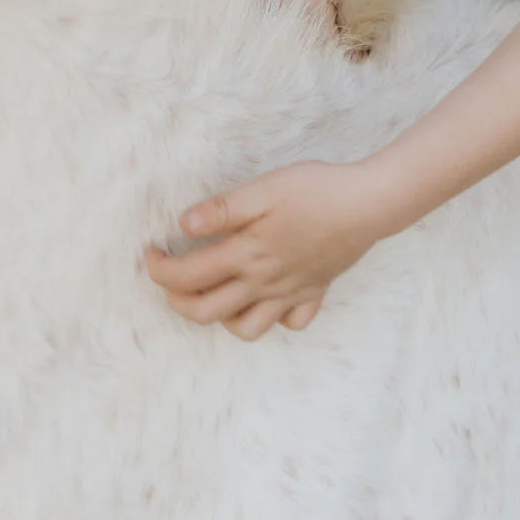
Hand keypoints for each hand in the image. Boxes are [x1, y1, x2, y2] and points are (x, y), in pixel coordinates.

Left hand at [144, 160, 390, 340]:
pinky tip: (267, 297)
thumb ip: (223, 210)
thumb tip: (183, 226)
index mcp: (248, 255)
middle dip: (176, 300)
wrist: (370, 203)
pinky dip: (274, 318)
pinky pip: (290, 323)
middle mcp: (265, 282)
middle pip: (206, 311)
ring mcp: (291, 292)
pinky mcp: (315, 290)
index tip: (150, 252)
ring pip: (246, 329)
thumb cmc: (317, 190)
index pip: (188, 276)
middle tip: (168, 277)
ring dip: (220, 318)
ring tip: (214, 292)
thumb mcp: (265, 189)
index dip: (158, 269)